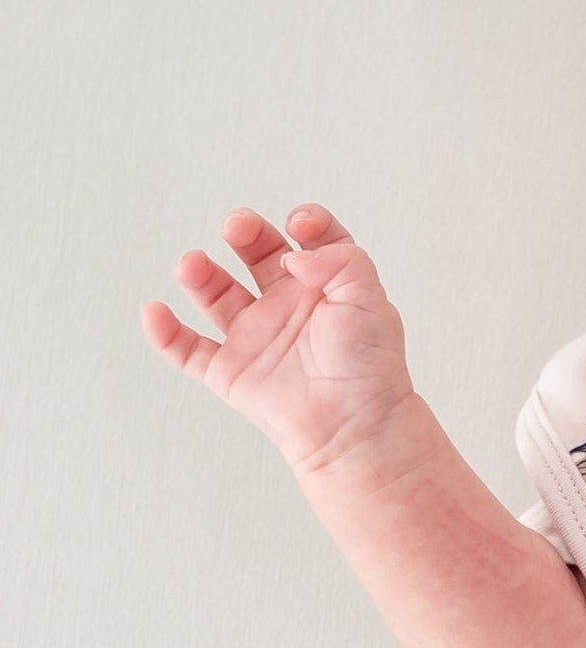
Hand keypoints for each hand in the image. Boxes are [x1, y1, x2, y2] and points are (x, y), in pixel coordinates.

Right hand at [139, 205, 419, 475]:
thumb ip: (338, 258)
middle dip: (244, 232)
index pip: (312, 240)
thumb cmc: (368, 366)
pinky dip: (165, 333)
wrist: (355, 424)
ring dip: (199, 275)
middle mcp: (288, 306)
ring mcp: (257, 338)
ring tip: (191, 265)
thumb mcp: (369, 295)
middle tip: (236, 228)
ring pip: (217, 294)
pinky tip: (154, 312)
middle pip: (257, 253)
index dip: (306, 223)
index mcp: (325, 287)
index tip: (300, 226)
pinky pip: (188, 350)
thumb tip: (293, 253)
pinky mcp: (231, 372)